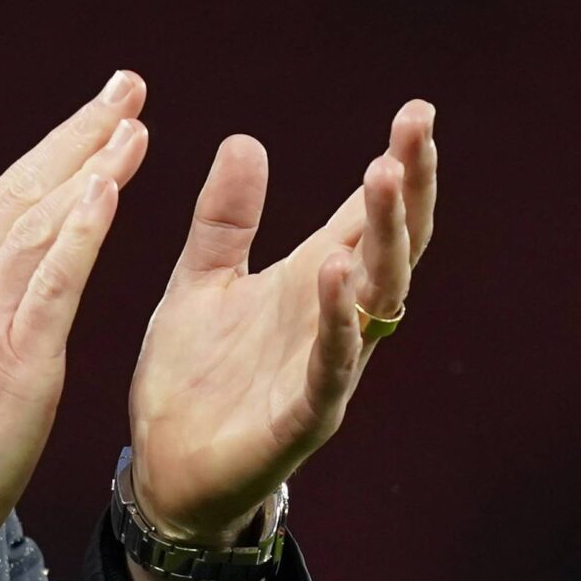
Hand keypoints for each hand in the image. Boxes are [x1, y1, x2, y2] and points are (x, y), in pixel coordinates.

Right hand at [0, 72, 152, 572]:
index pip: (3, 197)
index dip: (54, 151)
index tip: (97, 116)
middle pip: (24, 190)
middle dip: (78, 134)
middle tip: (128, 88)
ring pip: (40, 220)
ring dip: (90, 165)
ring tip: (133, 126)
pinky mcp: (12, 355)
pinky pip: (51, 281)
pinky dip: (79, 230)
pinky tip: (106, 190)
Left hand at [127, 100, 439, 555]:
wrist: (164, 469)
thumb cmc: (193, 377)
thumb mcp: (201, 279)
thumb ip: (225, 218)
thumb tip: (246, 138)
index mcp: (312, 283)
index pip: (370, 217)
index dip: (399, 167)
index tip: (417, 111)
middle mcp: (334, 320)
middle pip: (391, 247)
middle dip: (407, 190)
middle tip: (413, 131)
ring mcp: (326, 370)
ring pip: (375, 299)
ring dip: (382, 239)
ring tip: (380, 177)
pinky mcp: (302, 418)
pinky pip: (332, 368)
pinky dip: (337, 322)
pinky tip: (333, 273)